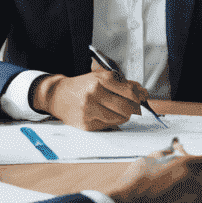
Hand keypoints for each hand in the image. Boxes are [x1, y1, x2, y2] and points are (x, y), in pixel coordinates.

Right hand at [33, 67, 148, 130]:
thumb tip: (143, 93)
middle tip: (135, 107)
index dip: (138, 96)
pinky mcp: (87, 124)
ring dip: (124, 116)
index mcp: (99, 80)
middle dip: (134, 108)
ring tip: (121, 111)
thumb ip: (123, 83)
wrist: (58, 95)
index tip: (141, 98)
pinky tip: (108, 115)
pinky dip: (113, 121)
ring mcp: (89, 110)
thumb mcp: (101, 77)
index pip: (128, 91)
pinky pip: (108, 125)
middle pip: (126, 107)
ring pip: (119, 118)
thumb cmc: (82, 85)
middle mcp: (94, 94)